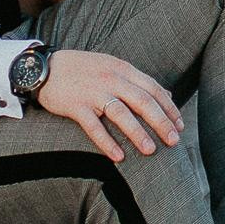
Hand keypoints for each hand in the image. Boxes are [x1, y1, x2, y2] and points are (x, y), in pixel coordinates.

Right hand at [36, 48, 184, 160]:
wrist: (44, 67)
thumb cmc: (81, 69)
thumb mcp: (113, 67)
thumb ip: (138, 81)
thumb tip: (166, 94)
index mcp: (123, 70)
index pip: (153, 89)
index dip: (169, 108)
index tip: (180, 125)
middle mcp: (111, 79)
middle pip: (143, 101)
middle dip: (161, 122)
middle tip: (174, 141)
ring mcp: (93, 92)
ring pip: (121, 113)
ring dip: (137, 133)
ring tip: (150, 151)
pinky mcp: (75, 106)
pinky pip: (94, 126)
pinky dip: (106, 142)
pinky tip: (118, 157)